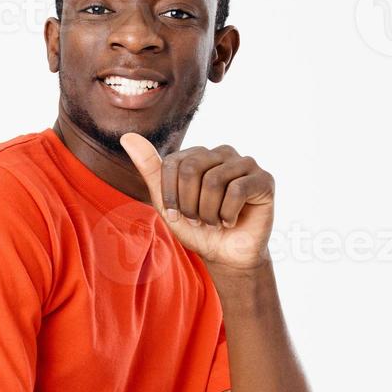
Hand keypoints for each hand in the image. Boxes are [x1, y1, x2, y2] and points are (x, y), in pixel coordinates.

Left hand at [118, 132, 273, 273]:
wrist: (225, 255)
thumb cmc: (197, 228)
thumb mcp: (166, 202)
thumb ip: (150, 169)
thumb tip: (127, 136)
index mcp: (198, 155)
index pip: (172, 163)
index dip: (170, 195)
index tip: (177, 215)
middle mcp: (222, 153)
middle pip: (192, 169)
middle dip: (189, 204)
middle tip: (198, 220)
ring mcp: (245, 164)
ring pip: (214, 181)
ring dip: (208, 212)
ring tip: (214, 221)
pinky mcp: (264, 179)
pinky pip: (237, 190)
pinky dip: (228, 214)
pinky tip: (231, 221)